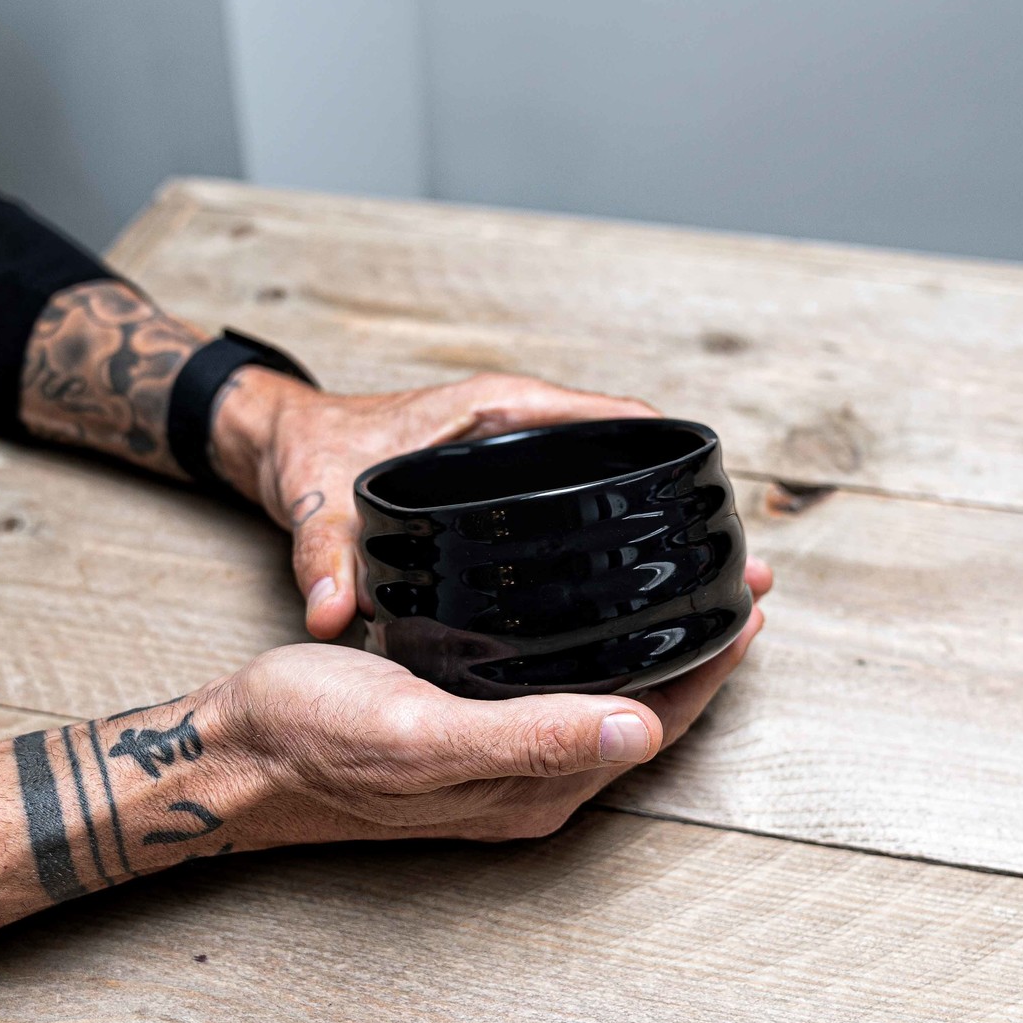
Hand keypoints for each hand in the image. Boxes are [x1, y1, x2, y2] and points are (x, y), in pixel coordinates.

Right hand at [207, 597, 765, 845]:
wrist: (231, 755)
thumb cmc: (310, 740)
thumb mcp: (419, 732)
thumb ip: (529, 737)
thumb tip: (643, 729)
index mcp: (536, 792)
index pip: (659, 722)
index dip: (712, 663)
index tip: (749, 599)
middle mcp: (531, 785)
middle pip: (646, 710)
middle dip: (700, 648)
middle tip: (742, 578)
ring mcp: (501, 763)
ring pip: (608, 699)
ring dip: (656, 646)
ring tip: (691, 589)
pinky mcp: (469, 734)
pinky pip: (563, 693)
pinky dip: (602, 649)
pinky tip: (597, 616)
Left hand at [210, 368, 764, 639]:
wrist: (279, 442)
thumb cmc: (306, 452)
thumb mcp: (317, 499)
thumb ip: (325, 556)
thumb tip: (336, 614)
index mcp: (495, 408)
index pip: (610, 416)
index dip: (669, 456)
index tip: (717, 505)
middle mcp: (517, 426)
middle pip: (629, 458)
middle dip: (686, 509)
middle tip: (743, 566)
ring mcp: (516, 458)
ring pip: (608, 488)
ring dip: (658, 528)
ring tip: (719, 589)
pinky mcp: (506, 490)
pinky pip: (578, 508)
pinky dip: (614, 540)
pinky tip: (637, 597)